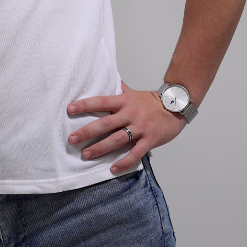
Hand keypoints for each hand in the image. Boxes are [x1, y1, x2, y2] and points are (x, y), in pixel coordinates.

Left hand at [67, 81, 186, 173]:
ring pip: (117, 139)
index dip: (85, 105)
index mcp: (124, 101)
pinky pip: (135, 153)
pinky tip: (112, 168)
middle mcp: (130, 114)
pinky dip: (124, 162)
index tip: (70, 109)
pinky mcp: (149, 140)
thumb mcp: (133, 92)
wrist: (176, 107)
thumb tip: (107, 78)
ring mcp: (140, 128)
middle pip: (105, 123)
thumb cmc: (152, 102)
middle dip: (87, 132)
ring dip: (100, 148)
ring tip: (86, 154)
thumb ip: (119, 88)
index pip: (100, 101)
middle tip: (72, 139)